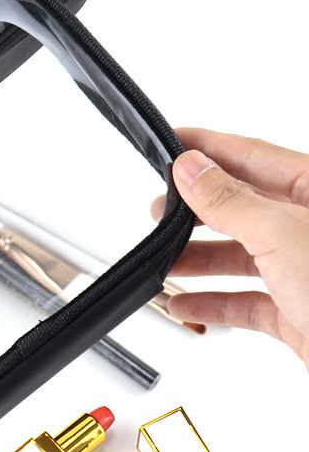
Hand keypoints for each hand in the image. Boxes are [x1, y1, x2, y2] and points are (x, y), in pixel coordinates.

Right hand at [153, 128, 308, 369]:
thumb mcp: (283, 235)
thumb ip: (230, 201)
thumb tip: (190, 167)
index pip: (251, 155)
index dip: (207, 146)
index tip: (170, 140)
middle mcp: (308, 227)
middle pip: (240, 206)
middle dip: (194, 209)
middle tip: (158, 209)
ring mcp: (304, 270)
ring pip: (239, 254)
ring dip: (196, 259)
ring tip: (162, 259)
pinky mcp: (298, 312)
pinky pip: (245, 300)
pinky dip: (212, 302)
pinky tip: (185, 303)